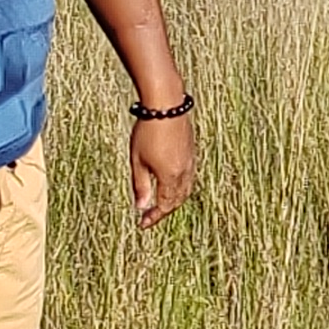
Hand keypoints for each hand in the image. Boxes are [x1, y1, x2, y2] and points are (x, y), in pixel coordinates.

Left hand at [130, 112, 196, 228]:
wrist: (166, 105)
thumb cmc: (148, 131)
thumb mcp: (138, 161)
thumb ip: (141, 185)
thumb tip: (141, 207)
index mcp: (171, 176)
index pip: (165, 205)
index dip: (154, 216)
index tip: (142, 223)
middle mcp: (184, 171)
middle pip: (178, 200)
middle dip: (164, 210)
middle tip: (150, 214)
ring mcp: (190, 161)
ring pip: (186, 189)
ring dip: (174, 199)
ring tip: (160, 202)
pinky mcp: (191, 152)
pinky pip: (188, 177)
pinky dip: (179, 187)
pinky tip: (169, 183)